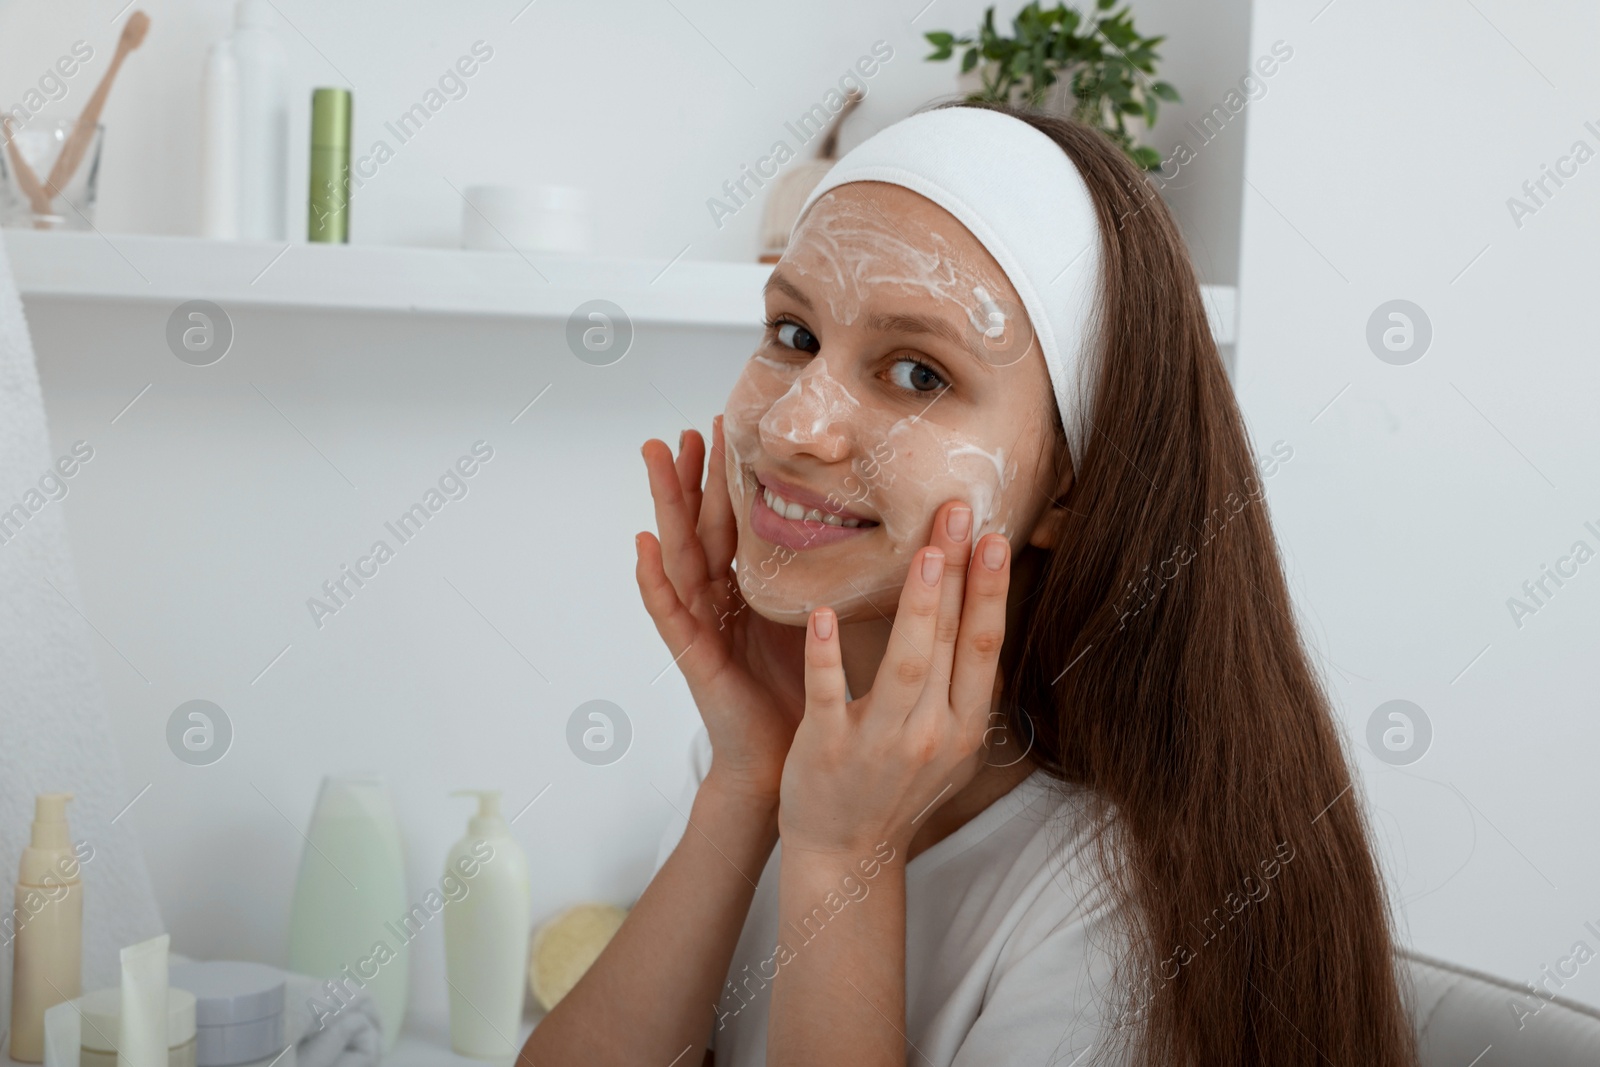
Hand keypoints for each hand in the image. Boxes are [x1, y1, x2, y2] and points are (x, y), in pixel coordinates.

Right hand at [636, 416, 807, 804]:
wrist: (787, 763)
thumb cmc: (804, 697)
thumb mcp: (820, 623)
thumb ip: (826, 580)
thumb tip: (864, 530)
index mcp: (750, 592)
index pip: (736, 522)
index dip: (729, 477)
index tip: (730, 426)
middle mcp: (720, 603)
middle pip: (702, 527)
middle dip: (693, 475)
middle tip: (688, 425)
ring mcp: (702, 628)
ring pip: (680, 554)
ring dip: (667, 504)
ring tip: (656, 457)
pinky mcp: (695, 659)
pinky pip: (670, 614)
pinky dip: (653, 580)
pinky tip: (644, 547)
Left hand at [776, 500, 1011, 857]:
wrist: (847, 854)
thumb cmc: (896, 790)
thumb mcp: (950, 746)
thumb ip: (965, 688)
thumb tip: (985, 617)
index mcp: (965, 726)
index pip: (985, 645)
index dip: (992, 590)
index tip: (995, 536)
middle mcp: (933, 734)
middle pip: (953, 641)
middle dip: (961, 574)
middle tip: (960, 512)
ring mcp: (881, 743)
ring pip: (906, 665)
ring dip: (919, 608)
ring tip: (923, 553)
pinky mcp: (828, 750)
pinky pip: (830, 695)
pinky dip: (828, 656)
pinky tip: (824, 614)